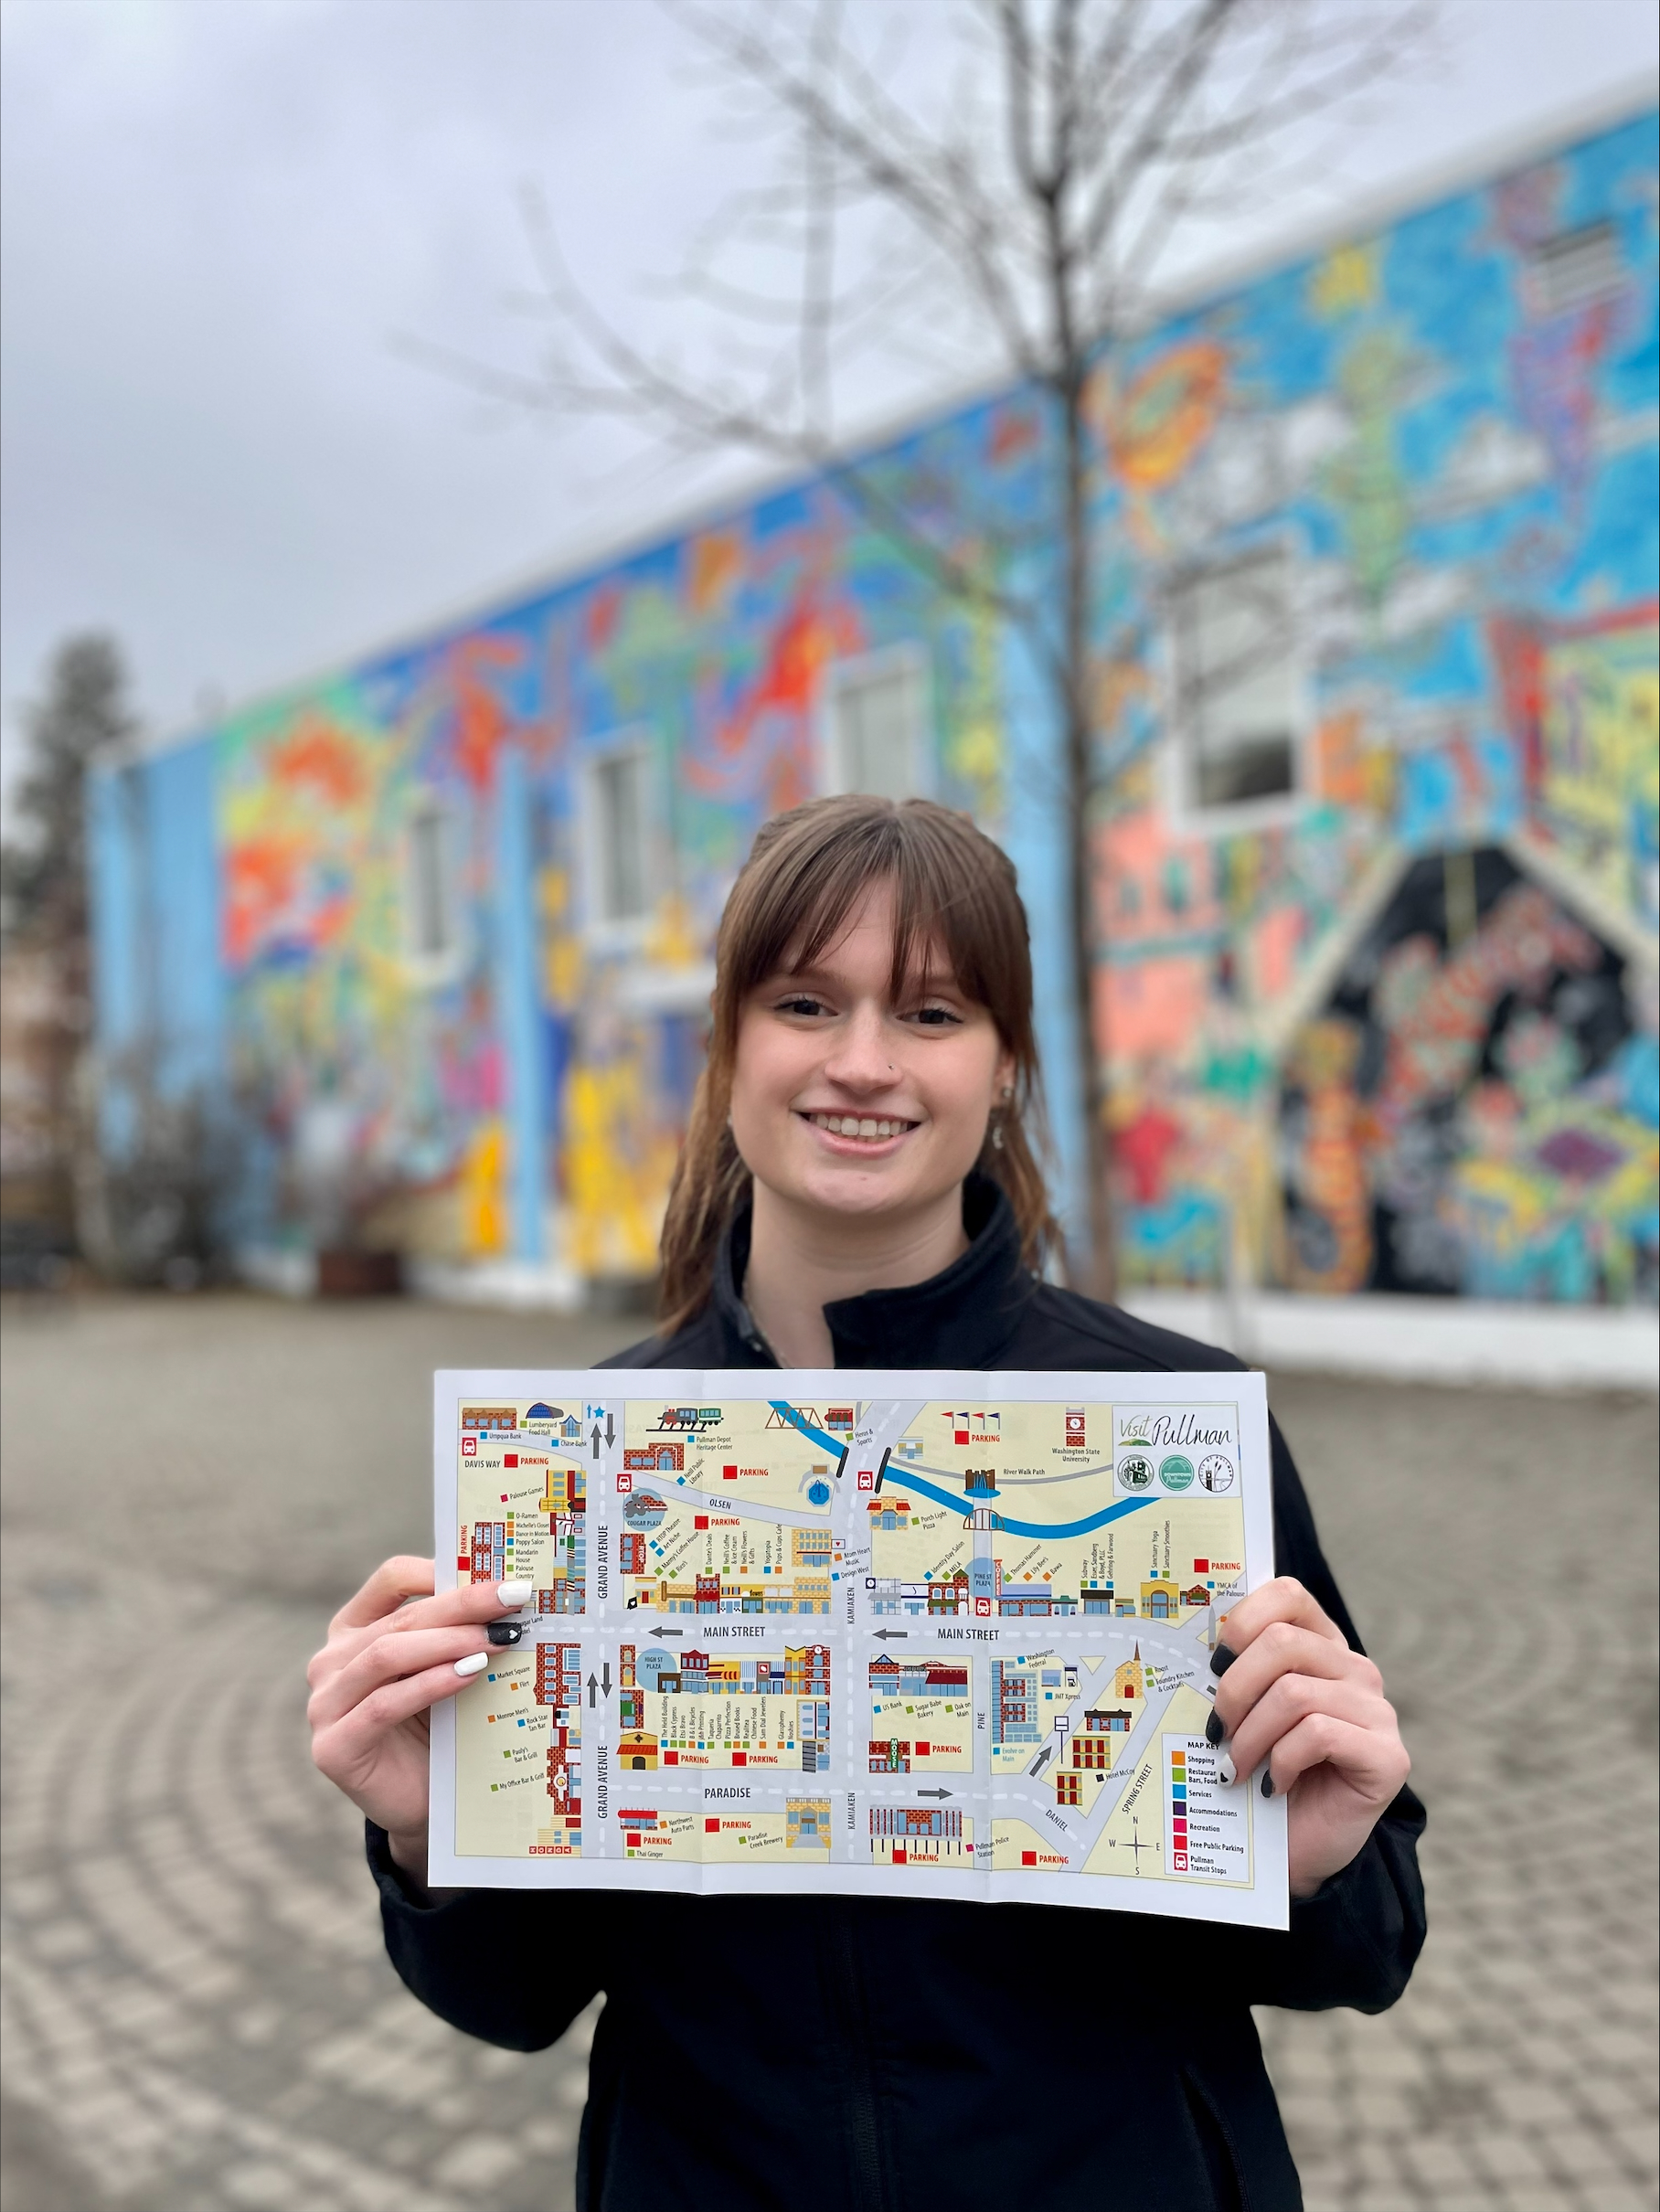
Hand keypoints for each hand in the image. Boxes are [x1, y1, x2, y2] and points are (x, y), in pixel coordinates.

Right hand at [307, 1556, 531, 1876]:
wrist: (424, 1805)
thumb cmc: (438, 1728)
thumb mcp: (444, 1670)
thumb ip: (456, 1634)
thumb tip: (510, 1593)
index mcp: (354, 1630)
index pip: (391, 1579)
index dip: (438, 1569)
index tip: (490, 1570)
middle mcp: (331, 1661)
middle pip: (401, 1618)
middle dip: (463, 1605)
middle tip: (513, 1598)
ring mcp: (324, 1704)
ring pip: (388, 1654)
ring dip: (450, 1641)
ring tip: (498, 1637)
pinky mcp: (333, 1746)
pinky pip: (384, 1704)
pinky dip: (430, 1683)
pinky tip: (470, 1673)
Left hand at [1210, 1576, 1409, 1899]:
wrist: (1295, 1849)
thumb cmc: (1262, 1773)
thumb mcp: (1245, 1714)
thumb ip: (1235, 1673)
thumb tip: (1190, 1644)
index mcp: (1322, 1647)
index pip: (1288, 1596)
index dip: (1244, 1620)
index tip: (1213, 1662)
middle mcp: (1355, 1670)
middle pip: (1282, 1644)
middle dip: (1234, 1690)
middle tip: (1215, 1731)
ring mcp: (1377, 1712)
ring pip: (1295, 1693)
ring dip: (1250, 1735)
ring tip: (1234, 1768)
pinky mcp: (1388, 1756)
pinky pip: (1318, 1735)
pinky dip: (1281, 1761)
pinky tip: (1271, 1785)